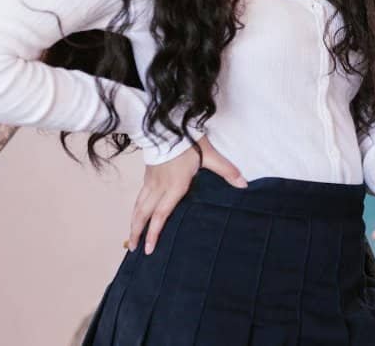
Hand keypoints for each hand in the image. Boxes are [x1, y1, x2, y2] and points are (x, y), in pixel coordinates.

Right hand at [128, 135, 246, 253]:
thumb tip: (244, 185)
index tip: (149, 248)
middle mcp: (159, 186)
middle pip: (143, 214)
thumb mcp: (210, 156)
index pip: (161, 214)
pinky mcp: (148, 175)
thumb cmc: (188, 141)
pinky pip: (139, 197)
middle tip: (135, 249)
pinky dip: (136, 210)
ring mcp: (151, 180)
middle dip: (137, 232)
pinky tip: (137, 215)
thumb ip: (226, 171)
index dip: (154, 233)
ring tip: (131, 238)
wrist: (167, 124)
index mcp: (174, 185)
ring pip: (138, 206)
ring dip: (133, 223)